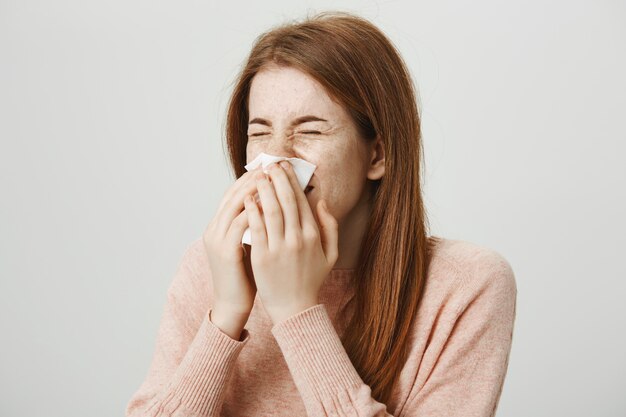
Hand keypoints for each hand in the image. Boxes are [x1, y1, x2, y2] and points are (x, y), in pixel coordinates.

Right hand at [202, 166, 261, 334]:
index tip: (269, 169)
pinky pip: (240, 224)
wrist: (232, 305)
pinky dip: (255, 211)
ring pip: (235, 205)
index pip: (233, 195)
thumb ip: (256, 226)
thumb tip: (274, 205)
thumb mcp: (249, 245)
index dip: (250, 180)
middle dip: (252, 179)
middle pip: (233, 195)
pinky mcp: (225, 251)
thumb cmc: (246, 276)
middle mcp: (214, 229)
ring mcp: (217, 239)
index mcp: (219, 227)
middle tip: (271, 166)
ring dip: (254, 189)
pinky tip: (270, 203)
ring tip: (271, 178)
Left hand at [243, 160, 338, 323]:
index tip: (284, 167)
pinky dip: (252, 211)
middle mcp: (297, 238)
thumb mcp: (330, 255)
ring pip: (271, 210)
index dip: (292, 181)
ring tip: (259, 175)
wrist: (295, 308)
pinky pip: (256, 228)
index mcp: (313, 236)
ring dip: (264, 189)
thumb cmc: (311, 280)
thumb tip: (321, 202)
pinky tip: (247, 198)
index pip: (301, 201)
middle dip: (278, 179)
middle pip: (286, 201)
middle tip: (270, 164)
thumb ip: (330, 227)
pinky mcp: (263, 257)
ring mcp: (279, 247)